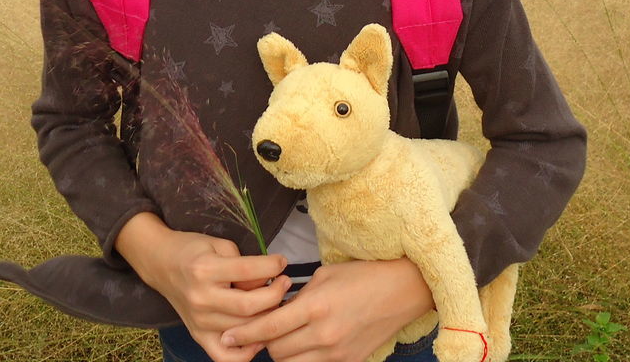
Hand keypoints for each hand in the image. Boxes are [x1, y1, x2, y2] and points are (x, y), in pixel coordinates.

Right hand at [117, 213, 288, 361]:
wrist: (161, 263)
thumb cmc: (194, 250)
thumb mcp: (219, 245)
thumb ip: (244, 263)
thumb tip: (266, 283)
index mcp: (205, 270)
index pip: (247, 271)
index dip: (272, 266)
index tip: (282, 262)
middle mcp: (201, 299)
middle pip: (249, 306)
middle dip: (275, 295)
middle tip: (285, 283)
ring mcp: (199, 321)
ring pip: (243, 330)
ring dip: (266, 318)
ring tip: (274, 305)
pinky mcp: (197, 335)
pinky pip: (225, 356)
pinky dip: (246, 351)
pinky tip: (257, 336)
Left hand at [219, 258, 433, 361]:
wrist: (403, 290)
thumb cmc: (363, 275)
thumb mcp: (325, 276)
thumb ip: (298, 296)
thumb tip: (275, 308)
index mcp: (315, 307)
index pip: (268, 328)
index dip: (243, 335)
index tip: (226, 337)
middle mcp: (324, 334)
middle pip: (276, 352)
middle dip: (263, 342)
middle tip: (261, 330)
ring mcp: (337, 352)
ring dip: (282, 352)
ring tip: (283, 336)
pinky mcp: (348, 361)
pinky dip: (303, 357)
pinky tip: (305, 341)